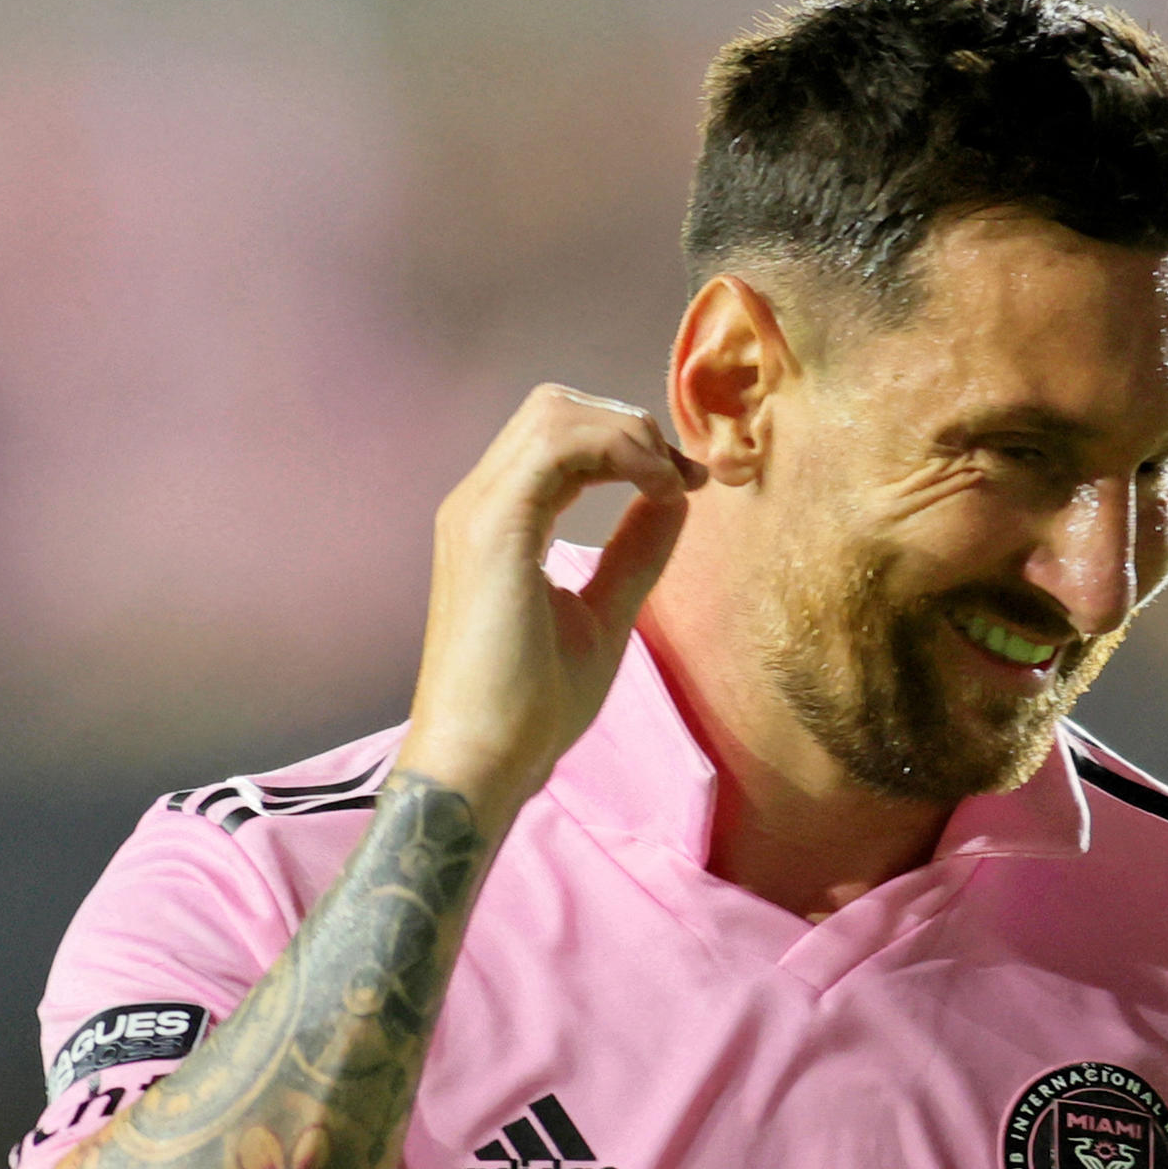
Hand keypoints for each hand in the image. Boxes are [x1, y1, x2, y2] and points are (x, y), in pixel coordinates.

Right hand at [387, 385, 695, 826]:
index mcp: (499, 521)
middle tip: (686, 477)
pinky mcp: (493, 528)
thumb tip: (675, 500)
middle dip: (632, 426)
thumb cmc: (531, 706)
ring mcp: (479, 510)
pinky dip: (619, 453)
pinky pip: (558, 446)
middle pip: (556, 408)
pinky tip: (659, 492)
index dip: (629, 442)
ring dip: (629, 435)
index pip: (559, 438)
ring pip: (555, 413)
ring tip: (673, 485)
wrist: (484, 761)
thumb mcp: (604, 614)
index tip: (688, 483)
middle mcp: (479, 502)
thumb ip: (634, 551)